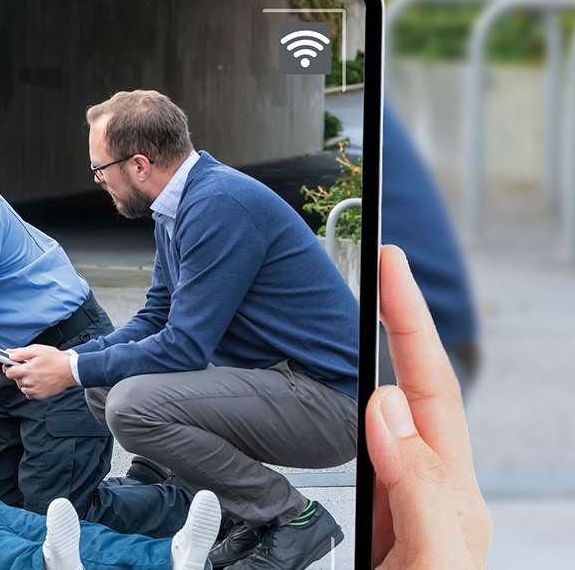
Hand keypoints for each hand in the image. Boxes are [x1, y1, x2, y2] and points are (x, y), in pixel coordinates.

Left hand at [3, 344, 75, 398]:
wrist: (71, 370)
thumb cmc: (56, 359)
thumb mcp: (38, 350)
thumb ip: (21, 352)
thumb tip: (9, 354)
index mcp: (27, 370)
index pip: (8, 373)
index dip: (9, 368)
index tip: (12, 365)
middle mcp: (30, 382)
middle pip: (15, 379)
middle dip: (19, 373)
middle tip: (29, 367)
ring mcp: (35, 390)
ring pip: (22, 387)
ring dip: (25, 381)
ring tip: (36, 373)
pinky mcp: (41, 395)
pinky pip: (29, 393)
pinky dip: (31, 388)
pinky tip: (38, 380)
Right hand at [368, 246, 489, 567]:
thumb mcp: (431, 563)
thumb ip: (418, 492)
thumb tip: (385, 410)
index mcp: (451, 496)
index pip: (426, 391)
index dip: (408, 325)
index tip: (390, 265)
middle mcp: (433, 495)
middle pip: (416, 392)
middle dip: (401, 325)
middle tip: (383, 263)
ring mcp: (409, 511)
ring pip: (393, 423)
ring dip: (382, 363)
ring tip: (371, 309)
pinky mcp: (384, 529)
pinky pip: (372, 459)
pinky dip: (357, 417)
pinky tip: (351, 403)